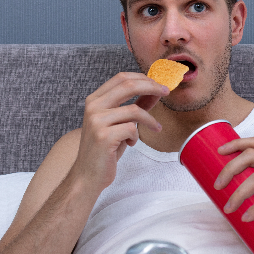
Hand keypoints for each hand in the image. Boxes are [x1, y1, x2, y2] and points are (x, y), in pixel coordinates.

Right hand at [71, 72, 168, 192]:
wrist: (87, 176)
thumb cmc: (104, 150)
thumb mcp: (120, 124)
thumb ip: (135, 106)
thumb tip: (154, 92)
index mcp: (94, 100)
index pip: (121, 78)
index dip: (142, 78)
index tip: (159, 83)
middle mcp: (93, 107)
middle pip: (127, 86)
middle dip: (151, 87)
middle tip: (166, 92)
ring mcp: (97, 121)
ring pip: (134, 110)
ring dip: (149, 120)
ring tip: (155, 128)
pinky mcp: (103, 136)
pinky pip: (131, 129)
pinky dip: (136, 136)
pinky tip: (131, 143)